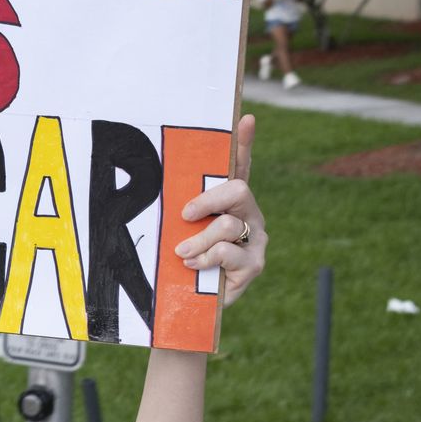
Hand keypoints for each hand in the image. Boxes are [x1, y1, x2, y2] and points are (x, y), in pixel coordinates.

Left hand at [175, 114, 266, 303]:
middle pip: (238, 190)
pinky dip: (206, 258)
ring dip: (198, 240)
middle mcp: (247, 215)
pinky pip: (228, 252)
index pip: (239, 167)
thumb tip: (165, 196)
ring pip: (228, 225)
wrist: (190, 303)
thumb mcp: (179, 231)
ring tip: (182, 252)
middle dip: (208, 200)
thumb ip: (180, 211)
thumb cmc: (183, 261)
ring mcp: (255, 239)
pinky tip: (194, 266)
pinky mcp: (254, 264)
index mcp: (229, 202)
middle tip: (185, 214)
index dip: (244, 143)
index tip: (244, 118)